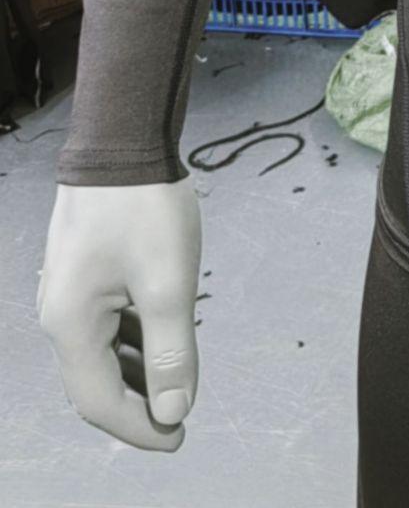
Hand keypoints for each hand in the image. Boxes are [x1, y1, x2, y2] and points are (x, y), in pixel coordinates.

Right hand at [38, 179, 202, 450]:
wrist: (123, 138)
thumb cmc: (146, 208)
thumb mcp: (168, 284)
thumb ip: (172, 352)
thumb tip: (174, 411)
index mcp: (72, 326)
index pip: (100, 402)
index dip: (139, 428)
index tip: (179, 437)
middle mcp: (61, 313)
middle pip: (96, 380)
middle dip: (138, 404)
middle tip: (180, 417)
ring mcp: (70, 289)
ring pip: (103, 349)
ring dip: (138, 370)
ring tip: (179, 381)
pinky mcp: (86, 267)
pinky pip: (106, 319)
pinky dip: (133, 337)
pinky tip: (163, 336)